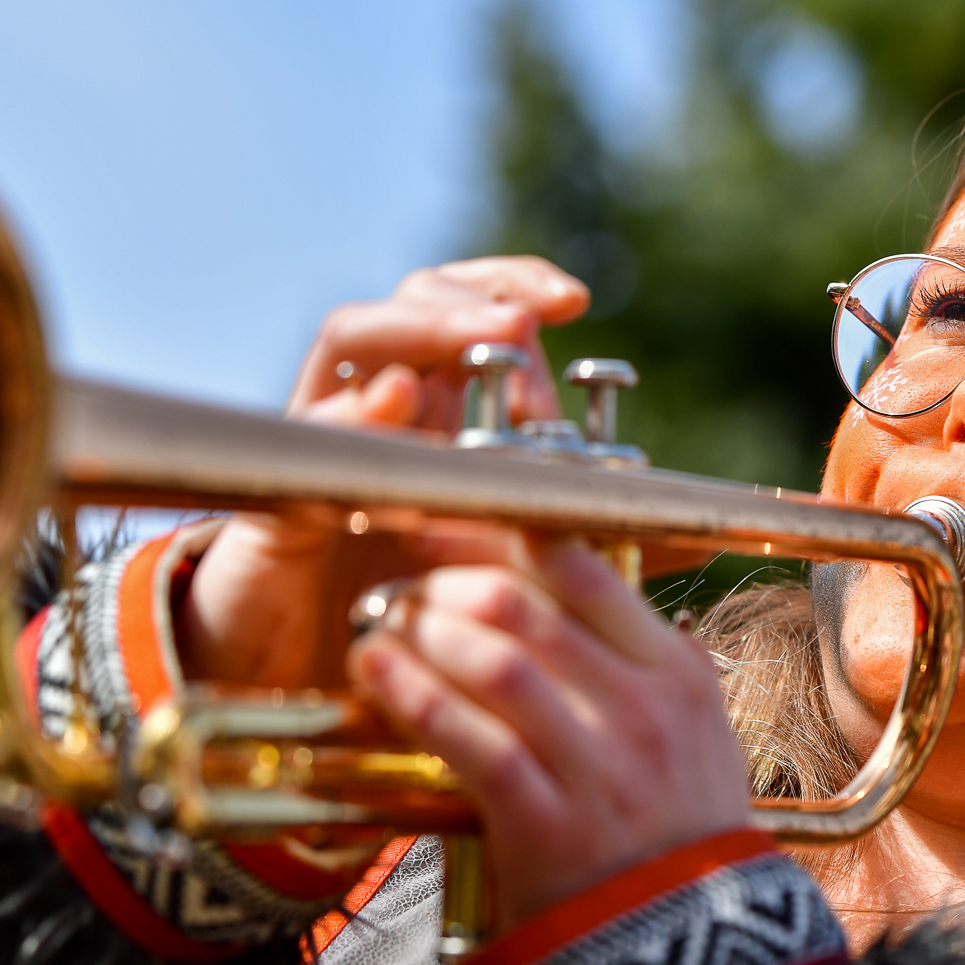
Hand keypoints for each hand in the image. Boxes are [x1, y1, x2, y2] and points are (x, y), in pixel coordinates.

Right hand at [178, 257, 589, 688]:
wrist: (303, 676)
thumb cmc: (409, 611)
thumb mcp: (508, 566)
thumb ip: (583, 538)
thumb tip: (686, 535)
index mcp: (436, 408)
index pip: (468, 310)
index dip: (516, 289)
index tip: (574, 300)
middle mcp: (376, 408)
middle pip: (412, 300)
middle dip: (474, 298)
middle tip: (525, 322)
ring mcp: (321, 445)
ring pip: (349, 339)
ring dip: (420, 327)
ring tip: (482, 333)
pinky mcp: (277, 502)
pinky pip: (309, 437)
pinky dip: (352, 411)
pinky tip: (393, 398)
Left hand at [348, 537, 751, 931]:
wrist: (692, 960)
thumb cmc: (683, 842)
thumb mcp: (700, 737)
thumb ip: (651, 663)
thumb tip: (591, 591)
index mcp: (676, 674)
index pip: (583, 569)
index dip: (502, 538)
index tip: (453, 528)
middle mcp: (642, 709)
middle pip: (526, 608)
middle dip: (448, 586)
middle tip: (405, 585)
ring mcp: (598, 768)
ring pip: (497, 664)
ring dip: (425, 634)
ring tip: (381, 625)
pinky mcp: (549, 828)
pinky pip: (474, 745)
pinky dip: (416, 699)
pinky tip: (377, 673)